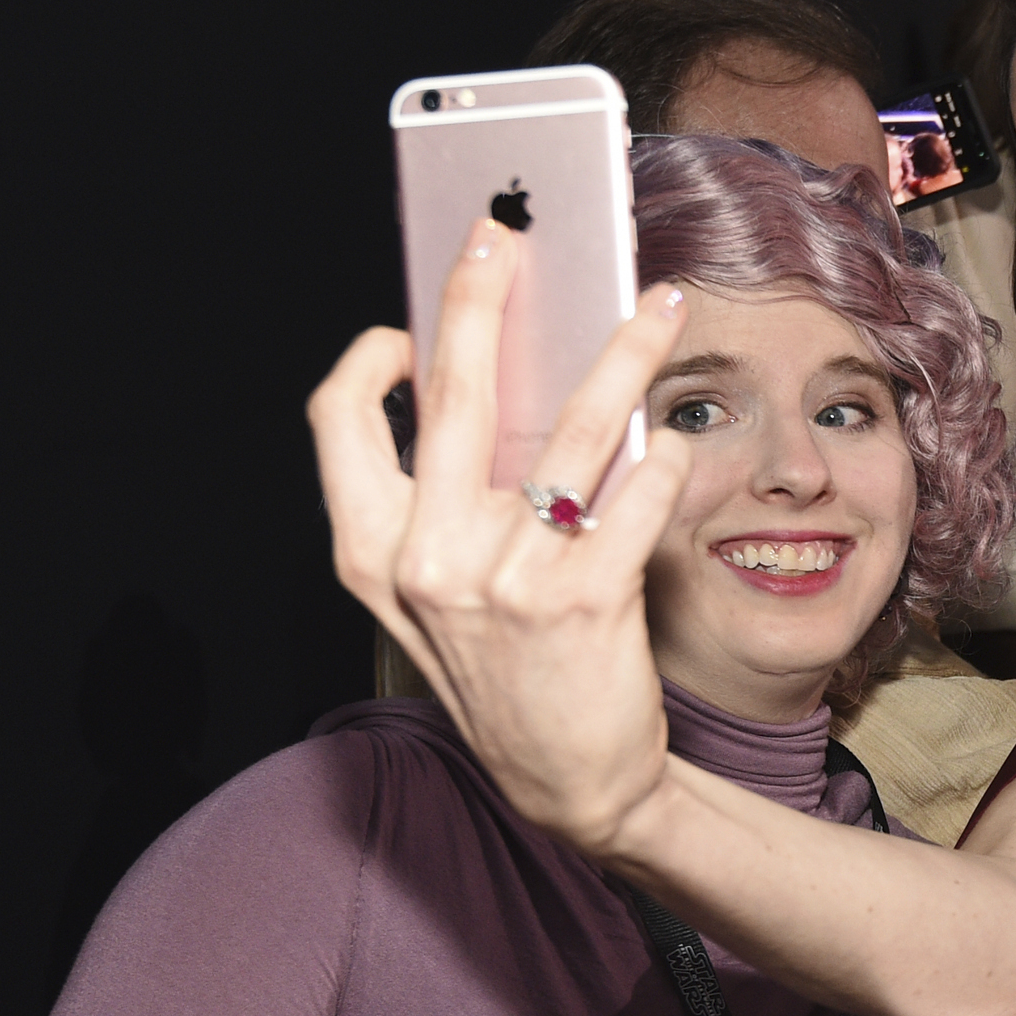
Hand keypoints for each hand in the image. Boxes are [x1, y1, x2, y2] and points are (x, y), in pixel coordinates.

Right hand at [310, 223, 696, 855]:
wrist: (571, 784)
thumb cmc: (508, 675)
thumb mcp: (436, 598)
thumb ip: (438, 505)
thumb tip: (483, 383)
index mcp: (371, 553)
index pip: (338, 420)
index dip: (370, 358)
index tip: (409, 325)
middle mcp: (427, 560)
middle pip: (454, 389)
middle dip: (481, 292)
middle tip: (508, 231)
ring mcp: (504, 579)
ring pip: (575, 425)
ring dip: (625, 349)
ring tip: (660, 306)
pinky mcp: (585, 598)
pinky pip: (636, 493)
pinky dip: (663, 458)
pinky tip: (677, 441)